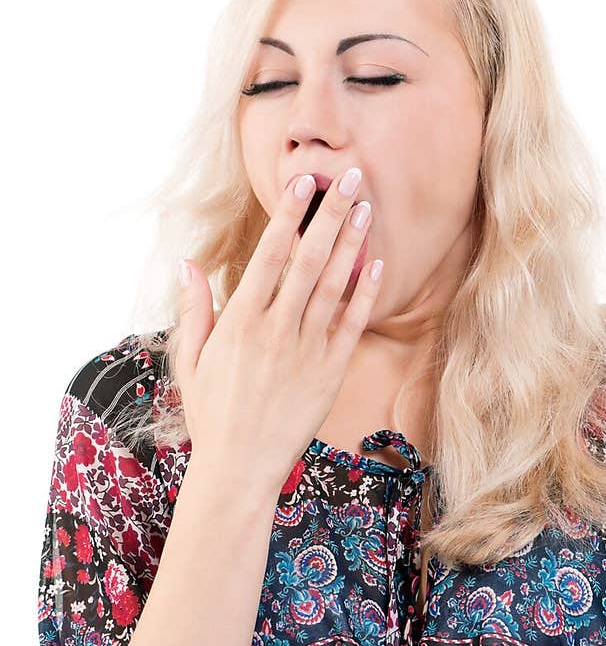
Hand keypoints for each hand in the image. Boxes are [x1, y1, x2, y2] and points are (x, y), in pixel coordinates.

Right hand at [175, 165, 381, 503]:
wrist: (241, 468)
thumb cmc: (212, 415)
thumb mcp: (191, 361)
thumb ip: (195, 310)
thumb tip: (188, 263)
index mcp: (240, 323)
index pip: (268, 256)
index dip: (287, 216)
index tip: (303, 182)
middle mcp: (275, 332)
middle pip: (308, 260)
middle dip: (331, 215)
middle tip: (351, 176)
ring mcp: (306, 353)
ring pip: (333, 287)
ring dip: (352, 244)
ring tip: (367, 208)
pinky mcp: (330, 375)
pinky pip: (352, 326)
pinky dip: (365, 295)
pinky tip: (377, 265)